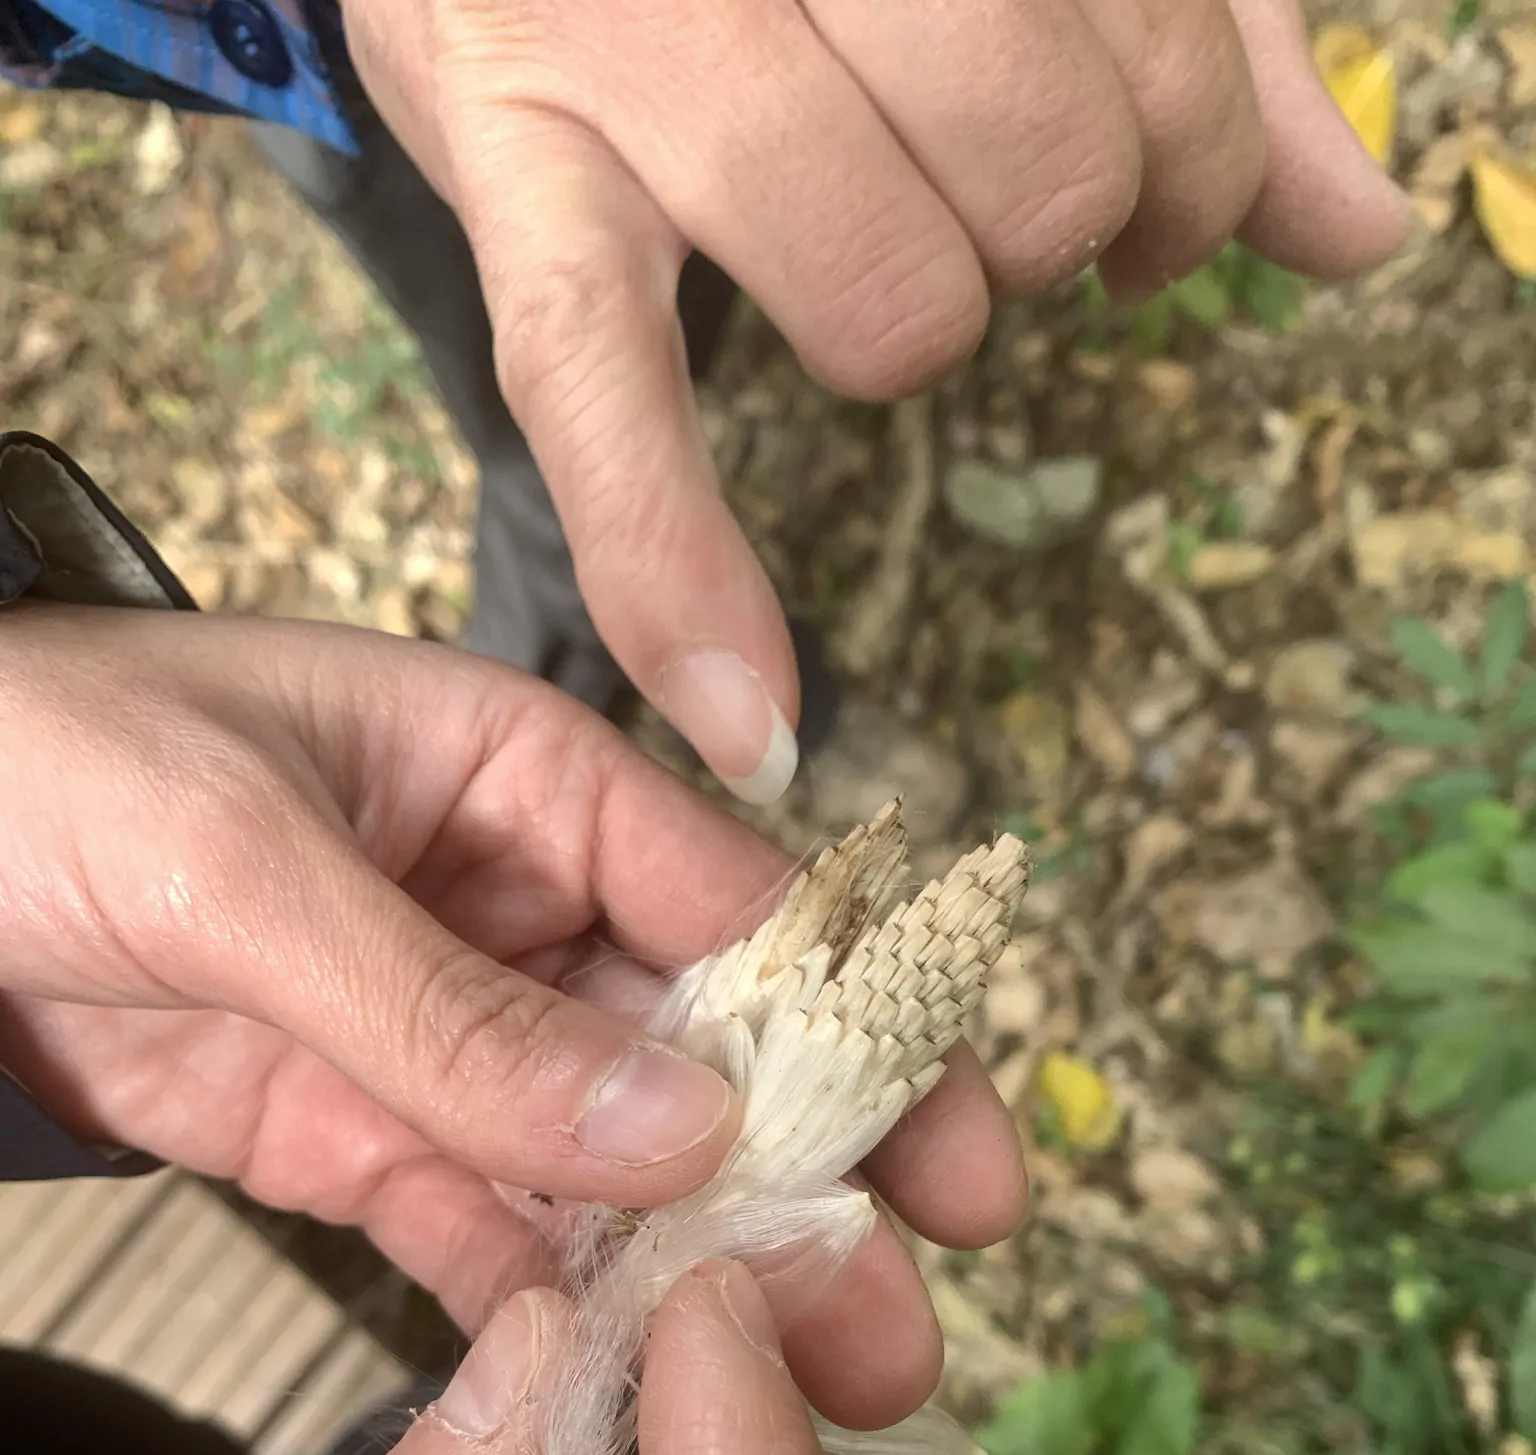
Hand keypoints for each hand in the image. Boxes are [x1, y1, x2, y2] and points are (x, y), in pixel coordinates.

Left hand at [0, 605, 1024, 1422]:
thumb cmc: (40, 762)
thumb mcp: (244, 861)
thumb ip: (451, 1006)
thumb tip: (680, 1125)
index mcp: (523, 781)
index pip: (738, 911)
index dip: (864, 1040)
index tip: (955, 1171)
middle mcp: (512, 909)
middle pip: (701, 1061)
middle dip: (802, 1192)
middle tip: (887, 1338)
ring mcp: (440, 1039)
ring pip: (605, 1167)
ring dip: (692, 1275)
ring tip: (787, 1398)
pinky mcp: (356, 1141)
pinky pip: (479, 1230)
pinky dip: (542, 1307)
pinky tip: (607, 1384)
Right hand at [342, 0, 1410, 796]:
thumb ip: (1201, 46)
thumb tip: (1360, 231)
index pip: (1157, 47)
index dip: (1196, 153)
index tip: (1145, 163)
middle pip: (1041, 186)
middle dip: (1059, 236)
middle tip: (989, 193)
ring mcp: (634, 44)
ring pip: (891, 303)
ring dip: (920, 325)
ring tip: (874, 248)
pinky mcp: (516, 168)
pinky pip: (603, 398)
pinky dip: (673, 571)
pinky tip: (750, 720)